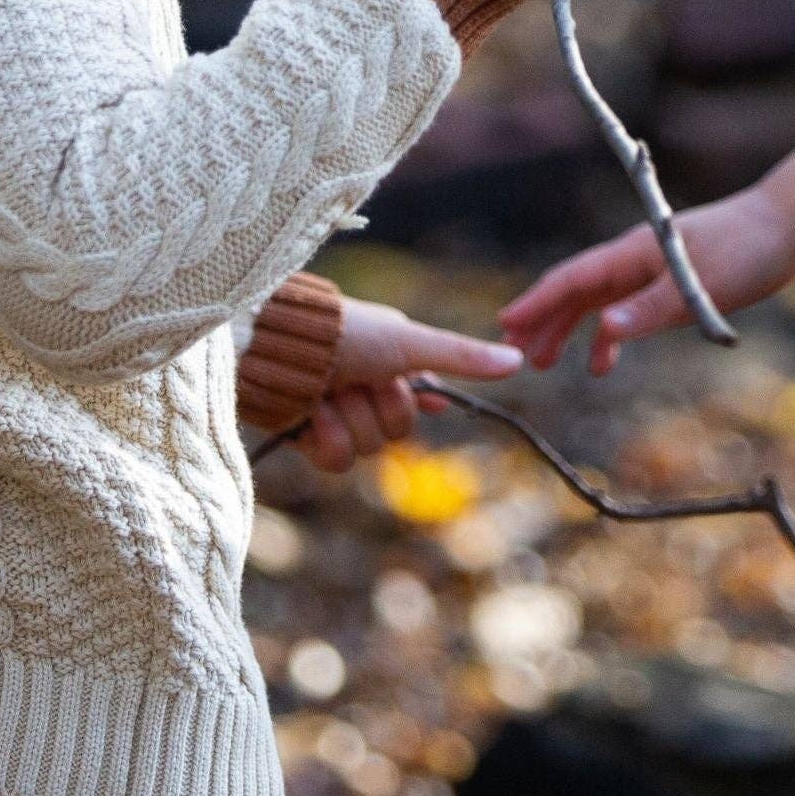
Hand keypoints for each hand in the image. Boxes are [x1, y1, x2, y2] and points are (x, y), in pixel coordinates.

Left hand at [294, 300, 523, 474]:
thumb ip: (459, 355)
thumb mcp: (406, 342)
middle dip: (376, 406)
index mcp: (384, 364)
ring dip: (347, 419)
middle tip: (355, 378)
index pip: (418, 405)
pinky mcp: (303, 436)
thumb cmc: (343, 333)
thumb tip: (519, 359)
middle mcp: (360, 390)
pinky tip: (309, 413)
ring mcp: (332, 414)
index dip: (416, 403)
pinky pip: (336, 461)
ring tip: (325, 391)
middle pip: (396, 431)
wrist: (275, 346)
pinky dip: (324, 436)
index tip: (410, 391)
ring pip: (366, 449)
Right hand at [497, 183, 794, 373]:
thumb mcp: (697, 286)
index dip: (537, 302)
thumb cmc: (743, 250)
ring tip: (542, 362)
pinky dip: (607, 337)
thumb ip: (649, 309)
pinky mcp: (665, 284)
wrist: (782, 227)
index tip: (505, 324)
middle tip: (511, 352)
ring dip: (566, 330)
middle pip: (573, 292)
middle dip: (540, 320)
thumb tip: (604, 332)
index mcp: (629, 255)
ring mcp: (645, 272)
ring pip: (593, 303)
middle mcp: (629, 262)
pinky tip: (602, 363)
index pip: (571, 279)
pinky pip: (623, 312)